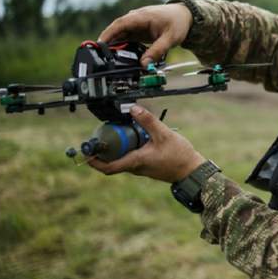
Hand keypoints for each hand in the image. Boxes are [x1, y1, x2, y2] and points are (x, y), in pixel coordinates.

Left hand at [88, 105, 204, 182]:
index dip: (94, 162)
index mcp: (136, 161)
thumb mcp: (163, 134)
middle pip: (113, 161)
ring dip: (118, 148)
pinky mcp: (148, 165)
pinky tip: (136, 137)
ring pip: (123, 159)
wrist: (192, 170)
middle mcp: (136, 167)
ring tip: (119, 132)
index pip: (109, 167)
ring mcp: (142, 168)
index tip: (85, 154)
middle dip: (105, 149)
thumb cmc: (179, 156)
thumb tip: (133, 108)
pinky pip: (132, 157)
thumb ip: (148, 121)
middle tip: (101, 135)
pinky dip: (129, 148)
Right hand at [98, 3, 192, 67]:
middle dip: (107, 43)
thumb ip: (157, 51)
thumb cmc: (178, 23)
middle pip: (116, 31)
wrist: (185, 15)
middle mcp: (135, 19)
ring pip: (120, 36)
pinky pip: (126, 39)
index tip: (99, 45)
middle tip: (100, 58)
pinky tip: (120, 58)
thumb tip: (144, 64)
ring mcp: (135, 25)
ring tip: (108, 61)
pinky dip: (122, 47)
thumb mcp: (170, 38)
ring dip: (114, 46)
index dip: (108, 34)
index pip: (119, 24)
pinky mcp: (138, 31)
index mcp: (140, 17)